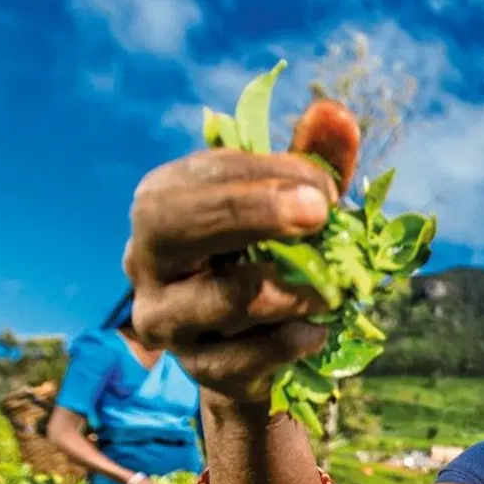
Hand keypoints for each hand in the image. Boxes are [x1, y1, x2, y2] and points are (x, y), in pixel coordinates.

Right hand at [124, 149, 339, 401]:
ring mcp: (165, 318)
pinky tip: (317, 332)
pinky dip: (288, 342)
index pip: (200, 175)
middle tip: (318, 212)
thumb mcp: (293, 207)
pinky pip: (241, 358)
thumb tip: (337, 113)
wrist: (256, 352)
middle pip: (171, 223)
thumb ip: (313, 162)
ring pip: (217, 299)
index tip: (324, 187)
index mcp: (163, 203)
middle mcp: (147, 258)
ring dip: (289, 290)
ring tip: (333, 289)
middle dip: (248, 212)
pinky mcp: (196, 370)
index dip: (265, 175)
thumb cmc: (270, 259)